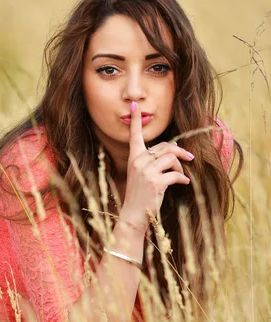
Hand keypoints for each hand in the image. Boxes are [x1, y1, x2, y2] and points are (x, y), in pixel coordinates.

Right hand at [121, 101, 193, 231]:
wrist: (133, 215)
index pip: (134, 135)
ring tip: (181, 175)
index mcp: (133, 157)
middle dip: (179, 152)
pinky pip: (176, 174)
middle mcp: (138, 161)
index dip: (134, 120)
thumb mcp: (142, 175)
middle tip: (189, 158)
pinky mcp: (156, 182)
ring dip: (180, 166)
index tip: (134, 105)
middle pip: (165, 146)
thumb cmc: (140, 195)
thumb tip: (175, 151)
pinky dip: (183, 178)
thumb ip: (153, 161)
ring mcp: (146, 171)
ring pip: (171, 158)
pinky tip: (184, 183)